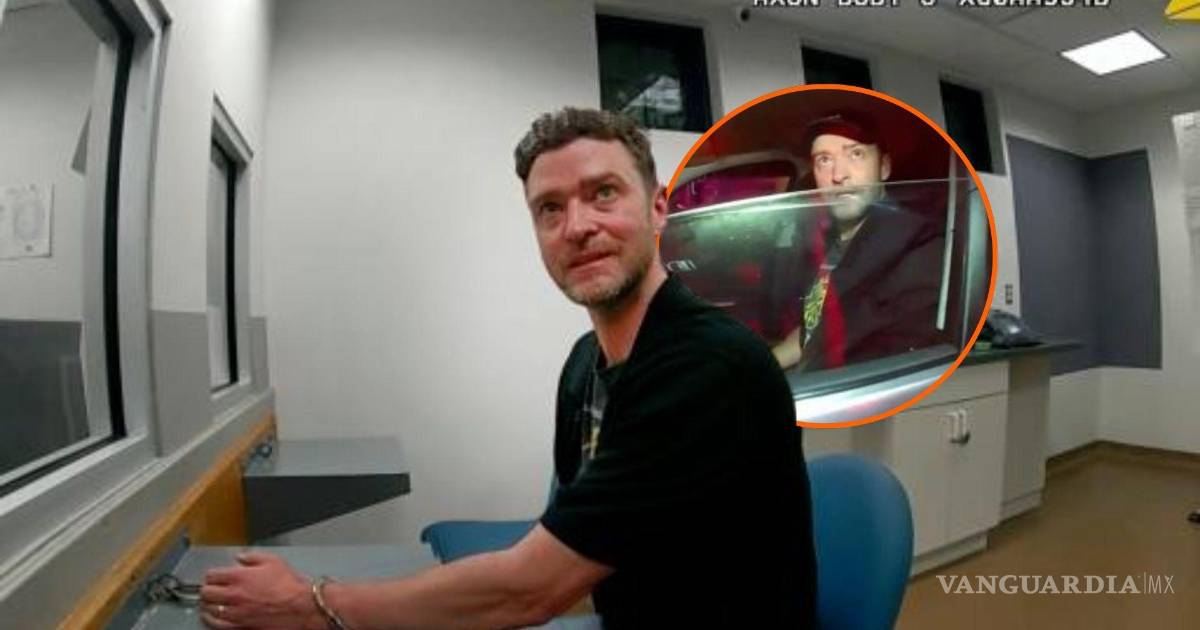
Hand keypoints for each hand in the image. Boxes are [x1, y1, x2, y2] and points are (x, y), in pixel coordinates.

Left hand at [200, 551, 325, 629]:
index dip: (212, 574)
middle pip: (206, 592)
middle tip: (211, 588)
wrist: (300, 606)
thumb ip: (253, 557)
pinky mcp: (240, 626)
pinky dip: (213, 620)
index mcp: (239, 576)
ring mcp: (235, 613)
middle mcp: (233, 595)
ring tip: (210, 603)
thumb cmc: (289, 585)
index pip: (211, 575)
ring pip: (209, 610)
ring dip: (208, 605)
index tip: (215, 576)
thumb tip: (241, 557)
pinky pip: (218, 625)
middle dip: (207, 589)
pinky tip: (213, 618)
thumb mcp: (273, 561)